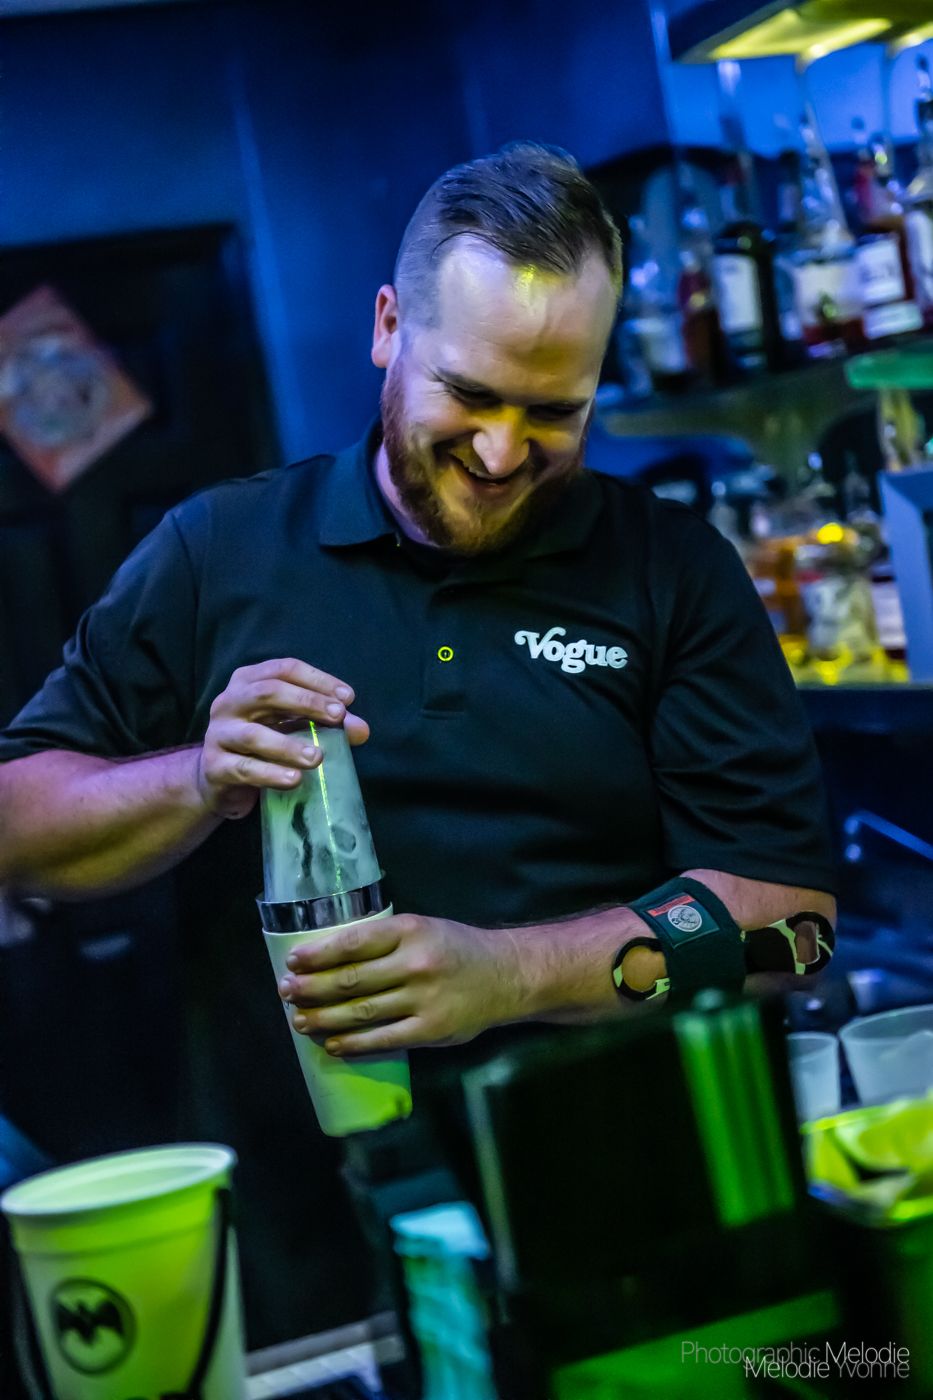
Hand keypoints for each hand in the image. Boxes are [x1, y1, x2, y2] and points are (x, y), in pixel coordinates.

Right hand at [197, 658, 368, 817]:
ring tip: (318, 757)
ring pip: (253, 735)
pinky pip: (244, 768)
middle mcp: (229, 702)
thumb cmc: (263, 743)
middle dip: (306, 702)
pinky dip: (271, 773)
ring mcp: (218, 734)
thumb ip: (325, 724)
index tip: (348, 698)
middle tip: (338, 717)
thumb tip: (362, 730)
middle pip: (267, 692)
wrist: (219, 779)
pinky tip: (295, 779)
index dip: (318, 680)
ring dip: (289, 745)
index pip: (284, 669)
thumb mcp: (293, 727)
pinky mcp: (215, 767)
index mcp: (248, 681)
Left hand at [277, 914, 528, 1054]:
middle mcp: (415, 963)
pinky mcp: (431, 1030)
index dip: (318, 955)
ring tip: (300, 1021)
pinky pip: (383, 1040)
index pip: (353, 943)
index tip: (293, 962)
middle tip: (287, 993)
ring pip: (361, 1012)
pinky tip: (333, 1044)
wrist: (506, 976)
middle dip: (311, 988)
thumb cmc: (455, 950)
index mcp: (409, 931)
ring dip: (324, 1019)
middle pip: (351, 980)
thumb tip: (328, 960)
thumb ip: (384, 941)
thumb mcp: (423, 929)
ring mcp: (424, 999)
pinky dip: (353, 1043)